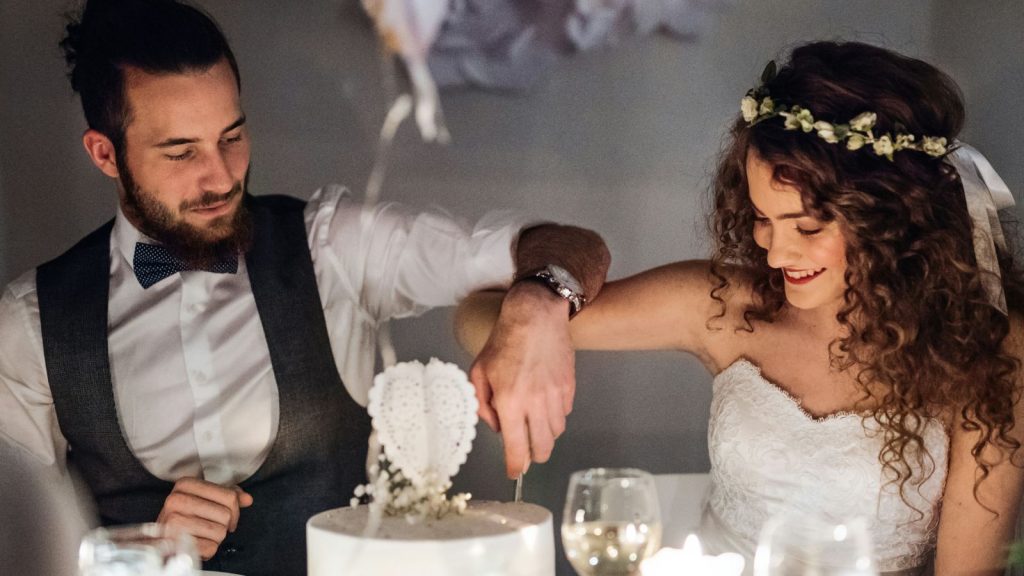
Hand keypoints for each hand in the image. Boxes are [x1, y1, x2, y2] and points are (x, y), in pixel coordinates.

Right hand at [156, 477, 253, 559]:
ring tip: (203, 534)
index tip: (228, 516)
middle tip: (212, 526)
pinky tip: (199, 543)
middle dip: (224, 524)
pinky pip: (211, 548)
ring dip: (216, 537)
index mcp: (185, 484)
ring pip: (220, 532)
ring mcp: (173, 522)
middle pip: (226, 515)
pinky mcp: (175, 543)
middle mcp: (176, 500)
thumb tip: (248, 499)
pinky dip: (209, 549)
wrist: (162, 537)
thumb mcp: (206, 498)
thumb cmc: (186, 515)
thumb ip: (229, 495)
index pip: (230, 496)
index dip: (235, 509)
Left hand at [469, 281, 575, 477]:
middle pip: (543, 448)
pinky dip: (555, 416)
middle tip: (526, 452)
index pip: (517, 448)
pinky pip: (565, 413)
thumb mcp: (479, 372)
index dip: (516, 467)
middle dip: (534, 456)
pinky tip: (544, 404)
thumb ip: (482, 405)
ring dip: (544, 435)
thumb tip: (497, 427)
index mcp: (509, 402)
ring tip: (534, 424)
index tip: (514, 473)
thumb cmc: (503, 341)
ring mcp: (556, 396)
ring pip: (556, 432)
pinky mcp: (569, 387)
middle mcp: (536, 403)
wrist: (536, 315)